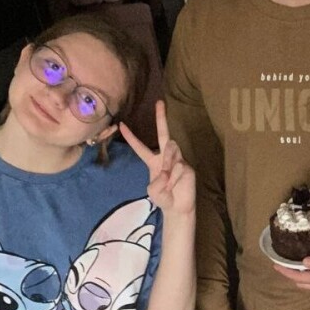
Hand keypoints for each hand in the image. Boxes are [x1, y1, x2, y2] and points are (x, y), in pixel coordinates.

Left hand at [120, 100, 194, 216]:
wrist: (178, 208)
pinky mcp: (187, 166)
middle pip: (163, 133)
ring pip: (170, 149)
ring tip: (168, 182)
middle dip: (161, 118)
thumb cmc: (163, 198)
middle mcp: (165, 156)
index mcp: (153, 161)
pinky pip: (178, 165)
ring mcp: (178, 159)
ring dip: (167, 164)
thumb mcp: (153, 191)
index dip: (131, 137)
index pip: (140, 147)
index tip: (121, 124)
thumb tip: (167, 170)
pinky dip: (174, 177)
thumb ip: (156, 181)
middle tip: (159, 102)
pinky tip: (175, 184)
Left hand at [273, 253, 309, 292]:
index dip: (286, 272)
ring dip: (299, 276)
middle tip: (283, 264)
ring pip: (308, 283)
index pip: (299, 277)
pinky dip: (308, 276)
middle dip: (290, 275)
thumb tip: (304, 261)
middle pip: (301, 282)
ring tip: (294, 265)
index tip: (275, 264)